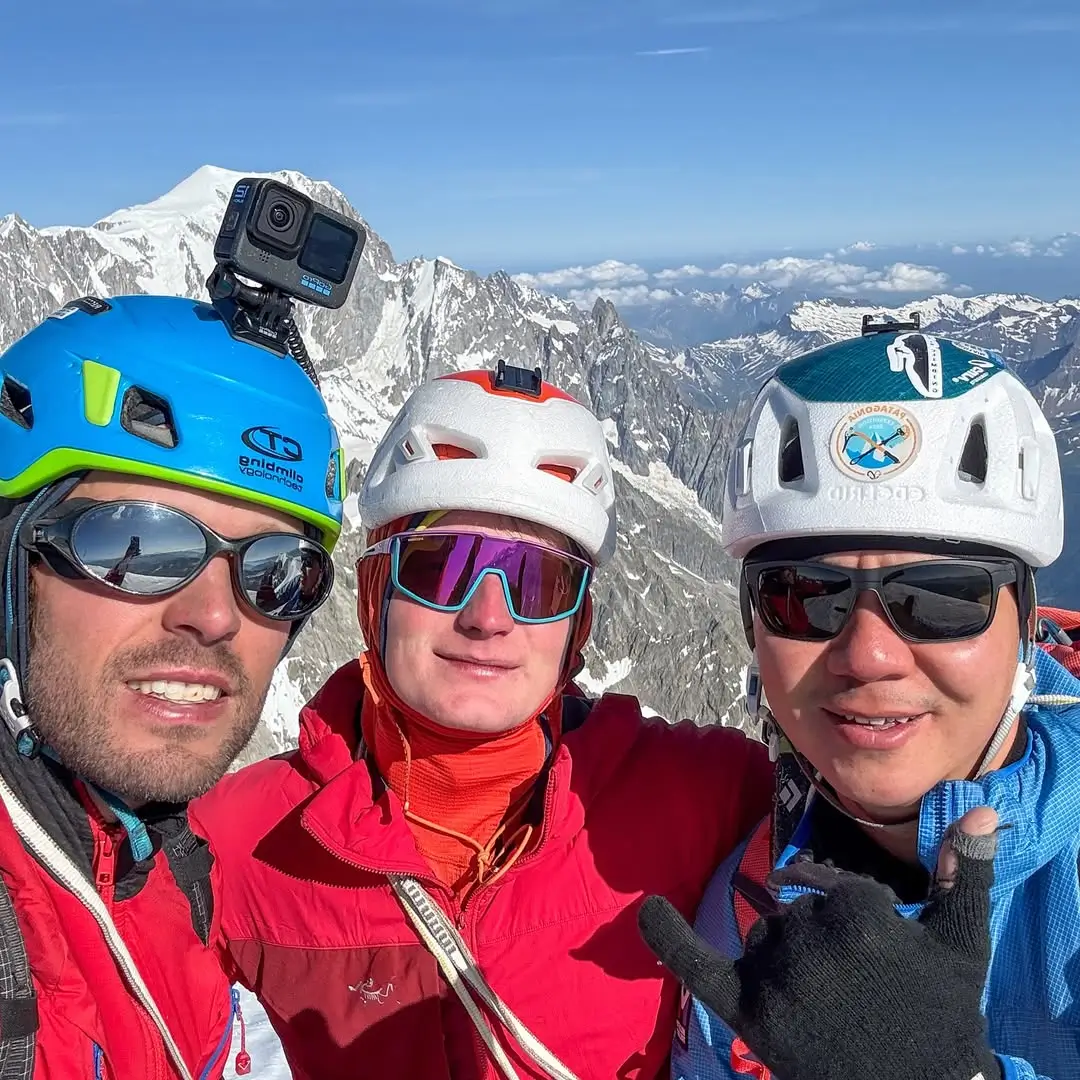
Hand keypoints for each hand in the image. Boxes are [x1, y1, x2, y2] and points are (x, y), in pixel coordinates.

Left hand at [639, 807, 1001, 1079]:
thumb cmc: (942, 1016)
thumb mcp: (963, 944)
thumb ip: (965, 874)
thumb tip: (979, 809)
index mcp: (858, 912)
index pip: (835, 887)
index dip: (859, 921)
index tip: (882, 958)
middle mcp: (809, 937)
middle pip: (798, 913)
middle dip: (823, 941)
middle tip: (859, 991)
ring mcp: (776, 976)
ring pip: (767, 938)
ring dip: (788, 958)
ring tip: (831, 1005)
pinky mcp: (749, 1011)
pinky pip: (697, 963)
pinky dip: (668, 936)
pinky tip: (648, 910)